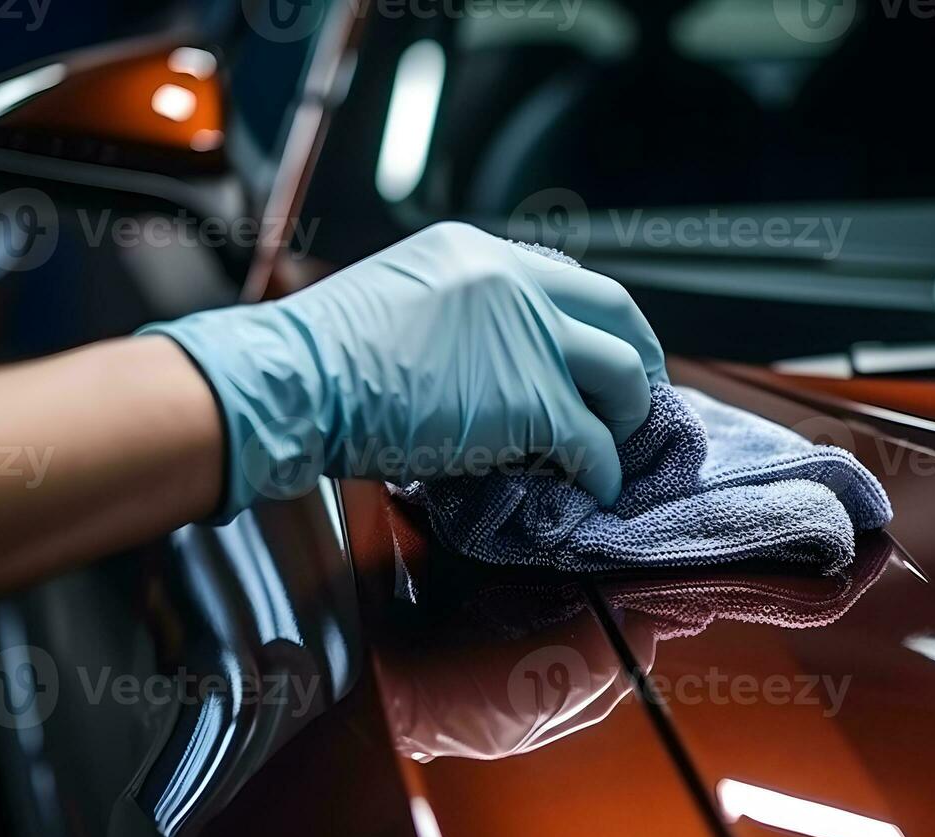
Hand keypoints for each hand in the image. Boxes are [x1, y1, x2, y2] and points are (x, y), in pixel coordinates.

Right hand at [141, 222, 666, 518]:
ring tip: (619, 446)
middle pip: (615, 311)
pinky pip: (592, 440)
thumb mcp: (397, 299)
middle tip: (640, 395)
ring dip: (628, 416)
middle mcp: (513, 280)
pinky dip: (605, 469)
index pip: (566, 277)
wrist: (294, 380)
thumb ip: (455, 313)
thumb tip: (483, 359)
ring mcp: (528, 338)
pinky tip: (600, 487)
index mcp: (476, 250)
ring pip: (620, 373)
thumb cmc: (318, 357)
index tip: (604, 350)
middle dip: (639, 357)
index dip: (597, 321)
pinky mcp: (531, 399)